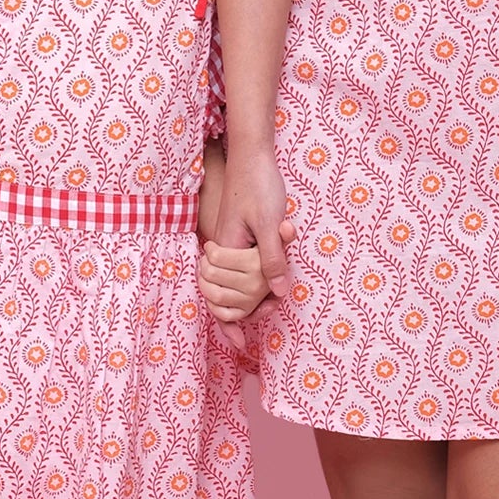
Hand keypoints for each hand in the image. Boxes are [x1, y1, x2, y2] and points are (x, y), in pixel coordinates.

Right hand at [210, 150, 295, 347]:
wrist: (252, 155)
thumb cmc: (259, 185)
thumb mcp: (271, 223)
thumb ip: (273, 257)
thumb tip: (277, 291)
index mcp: (226, 251)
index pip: (220, 296)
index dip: (228, 322)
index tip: (239, 344)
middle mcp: (222, 250)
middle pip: (225, 294)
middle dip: (245, 311)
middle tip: (272, 312)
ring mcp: (229, 244)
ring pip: (233, 283)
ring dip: (251, 298)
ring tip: (273, 303)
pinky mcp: (237, 237)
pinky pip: (240, 267)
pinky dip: (250, 281)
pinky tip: (266, 285)